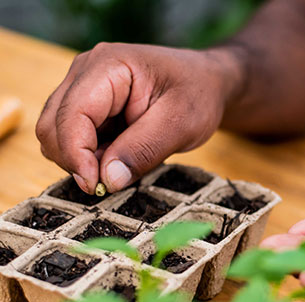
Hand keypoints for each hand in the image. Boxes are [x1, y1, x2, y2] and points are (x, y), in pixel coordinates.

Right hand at [36, 43, 241, 193]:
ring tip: (122, 164)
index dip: (76, 156)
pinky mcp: (89, 107)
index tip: (97, 186)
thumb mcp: (180, 124)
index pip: (71, 115)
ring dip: (82, 161)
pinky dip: (89, 157)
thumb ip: (143, 150)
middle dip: (75, 161)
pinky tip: (118, 158)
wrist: (205, 82)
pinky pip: (73, 139)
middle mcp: (86, 73)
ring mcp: (83, 89)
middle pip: (52, 126)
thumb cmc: (197, 95)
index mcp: (108, 67)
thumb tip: (108, 180)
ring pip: (57, 135)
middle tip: (111, 181)